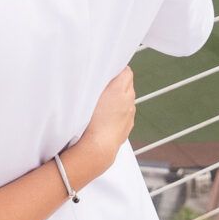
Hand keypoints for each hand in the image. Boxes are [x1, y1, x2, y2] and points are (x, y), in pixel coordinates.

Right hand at [59, 67, 135, 189]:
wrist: (98, 149)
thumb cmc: (89, 122)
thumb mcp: (88, 96)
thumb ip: (96, 82)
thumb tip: (99, 74)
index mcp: (120, 89)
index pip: (125, 71)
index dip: (116, 70)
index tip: (107, 72)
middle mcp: (129, 99)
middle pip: (128, 84)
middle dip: (118, 83)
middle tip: (103, 86)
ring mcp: (130, 113)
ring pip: (128, 99)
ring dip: (119, 98)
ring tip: (104, 103)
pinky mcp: (128, 125)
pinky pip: (126, 112)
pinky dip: (120, 111)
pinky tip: (107, 116)